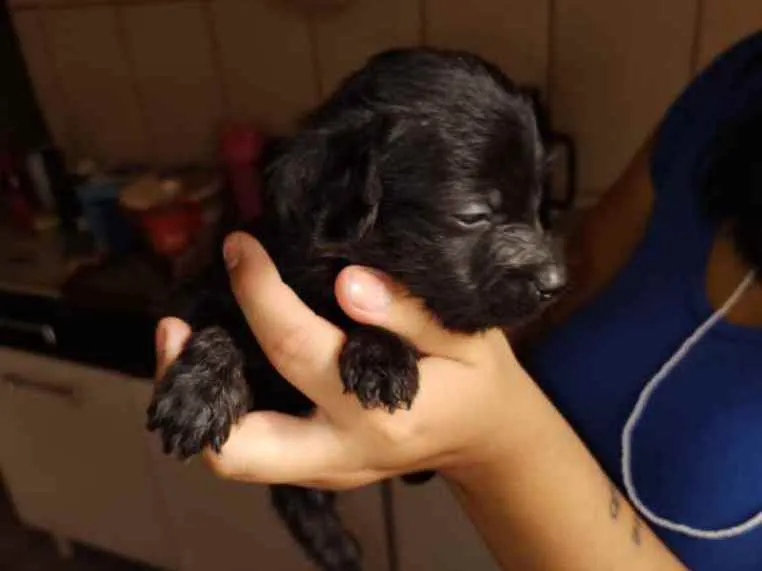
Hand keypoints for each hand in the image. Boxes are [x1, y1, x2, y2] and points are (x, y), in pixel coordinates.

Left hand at [155, 232, 532, 489]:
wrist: (482, 436)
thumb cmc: (474, 379)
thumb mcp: (466, 336)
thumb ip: (409, 312)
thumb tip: (346, 282)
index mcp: (380, 415)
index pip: (297, 348)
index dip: (258, 291)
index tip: (239, 246)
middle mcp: (340, 454)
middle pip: (238, 448)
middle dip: (189, 383)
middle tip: (174, 326)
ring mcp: (323, 470)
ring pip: (234, 458)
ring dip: (196, 402)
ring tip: (186, 341)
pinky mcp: (315, 470)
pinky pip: (252, 448)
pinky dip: (225, 407)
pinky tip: (225, 359)